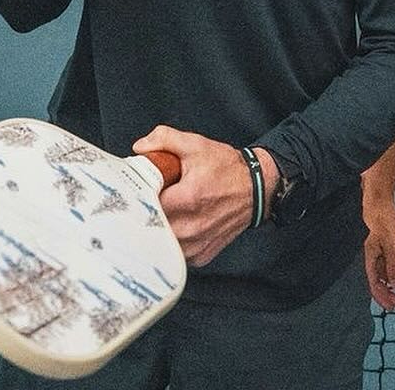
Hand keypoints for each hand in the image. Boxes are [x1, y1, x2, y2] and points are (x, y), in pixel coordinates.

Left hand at [132, 125, 275, 266]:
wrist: (254, 189)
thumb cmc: (227, 169)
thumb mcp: (195, 144)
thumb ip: (165, 139)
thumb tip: (140, 148)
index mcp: (188, 198)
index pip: (147, 203)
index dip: (140, 194)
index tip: (140, 187)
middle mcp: (192, 227)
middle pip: (152, 225)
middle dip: (147, 211)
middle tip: (151, 198)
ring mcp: (196, 245)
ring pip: (162, 242)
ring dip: (159, 227)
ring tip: (166, 210)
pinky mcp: (201, 256)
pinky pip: (175, 252)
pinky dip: (172, 240)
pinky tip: (177, 223)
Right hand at [362, 193, 394, 310]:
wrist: (379, 197)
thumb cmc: (382, 217)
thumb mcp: (390, 242)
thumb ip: (393, 264)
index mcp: (370, 256)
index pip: (374, 283)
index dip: (382, 297)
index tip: (393, 306)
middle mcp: (371, 255)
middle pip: (377, 280)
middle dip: (387, 294)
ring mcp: (375, 250)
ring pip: (382, 272)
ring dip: (391, 283)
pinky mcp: (381, 243)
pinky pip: (385, 263)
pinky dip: (392, 271)